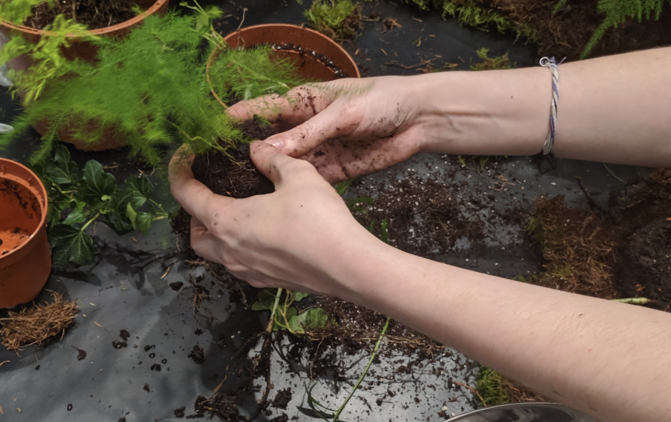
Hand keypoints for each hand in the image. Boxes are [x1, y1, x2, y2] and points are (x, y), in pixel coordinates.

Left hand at [168, 141, 378, 295]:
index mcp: (227, 221)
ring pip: (216, 255)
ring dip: (216, 234)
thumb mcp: (297, 174)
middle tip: (211, 192)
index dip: (179, 170)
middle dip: (194, 213)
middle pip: (194, 235)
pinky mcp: (268, 282)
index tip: (184, 155)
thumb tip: (256, 149)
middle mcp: (230, 251)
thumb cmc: (319, 220)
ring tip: (237, 214)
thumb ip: (272, 158)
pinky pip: (240, 266)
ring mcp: (248, 271)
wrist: (349, 266)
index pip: (186, 194)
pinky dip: (239, 249)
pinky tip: (262, 235)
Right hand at [227, 77, 426, 182]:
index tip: (214, 133)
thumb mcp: (342, 113)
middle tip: (223, 173)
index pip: (264, 110)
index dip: (239, 120)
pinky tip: (278, 201)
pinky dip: (296, 190)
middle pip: (272, 142)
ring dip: (271, 177)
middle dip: (250, 155)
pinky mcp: (336, 171)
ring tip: (244, 193)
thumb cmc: (381, 100)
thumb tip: (267, 148)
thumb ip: (308, 132)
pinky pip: (310, 181)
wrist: (419, 119)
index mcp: (304, 102)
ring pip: (288, 165)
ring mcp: (320, 150)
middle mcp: (307, 127)